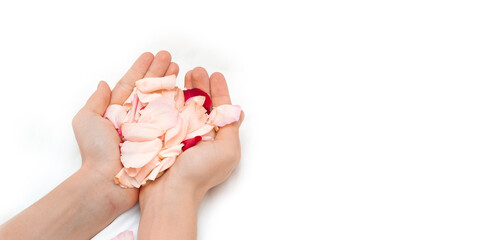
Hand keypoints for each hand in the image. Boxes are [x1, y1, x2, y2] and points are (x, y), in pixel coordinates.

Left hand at [72, 51, 176, 209]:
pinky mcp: (161, 139)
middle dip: (159, 71)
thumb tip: (102, 83)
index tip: (151, 55)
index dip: (141, 68)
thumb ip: (96, 101)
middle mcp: (135, 117)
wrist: (109, 181)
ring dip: (170, 82)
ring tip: (179, 68)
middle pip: (149, 89)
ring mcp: (149, 127)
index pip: (131, 84)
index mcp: (117, 110)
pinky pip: (171, 118)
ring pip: (162, 100)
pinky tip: (185, 91)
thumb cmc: (95, 152)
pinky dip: (178, 104)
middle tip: (170, 57)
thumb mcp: (86, 120)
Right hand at [139, 67, 243, 204]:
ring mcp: (180, 136)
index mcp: (217, 138)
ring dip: (186, 89)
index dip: (219, 91)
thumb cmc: (199, 173)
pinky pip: (167, 113)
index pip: (220, 109)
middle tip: (197, 71)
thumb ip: (232, 129)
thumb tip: (238, 112)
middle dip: (201, 86)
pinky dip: (169, 99)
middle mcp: (200, 136)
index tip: (216, 75)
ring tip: (185, 74)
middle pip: (202, 104)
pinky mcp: (162, 137)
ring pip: (185, 106)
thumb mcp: (227, 151)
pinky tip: (169, 87)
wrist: (168, 193)